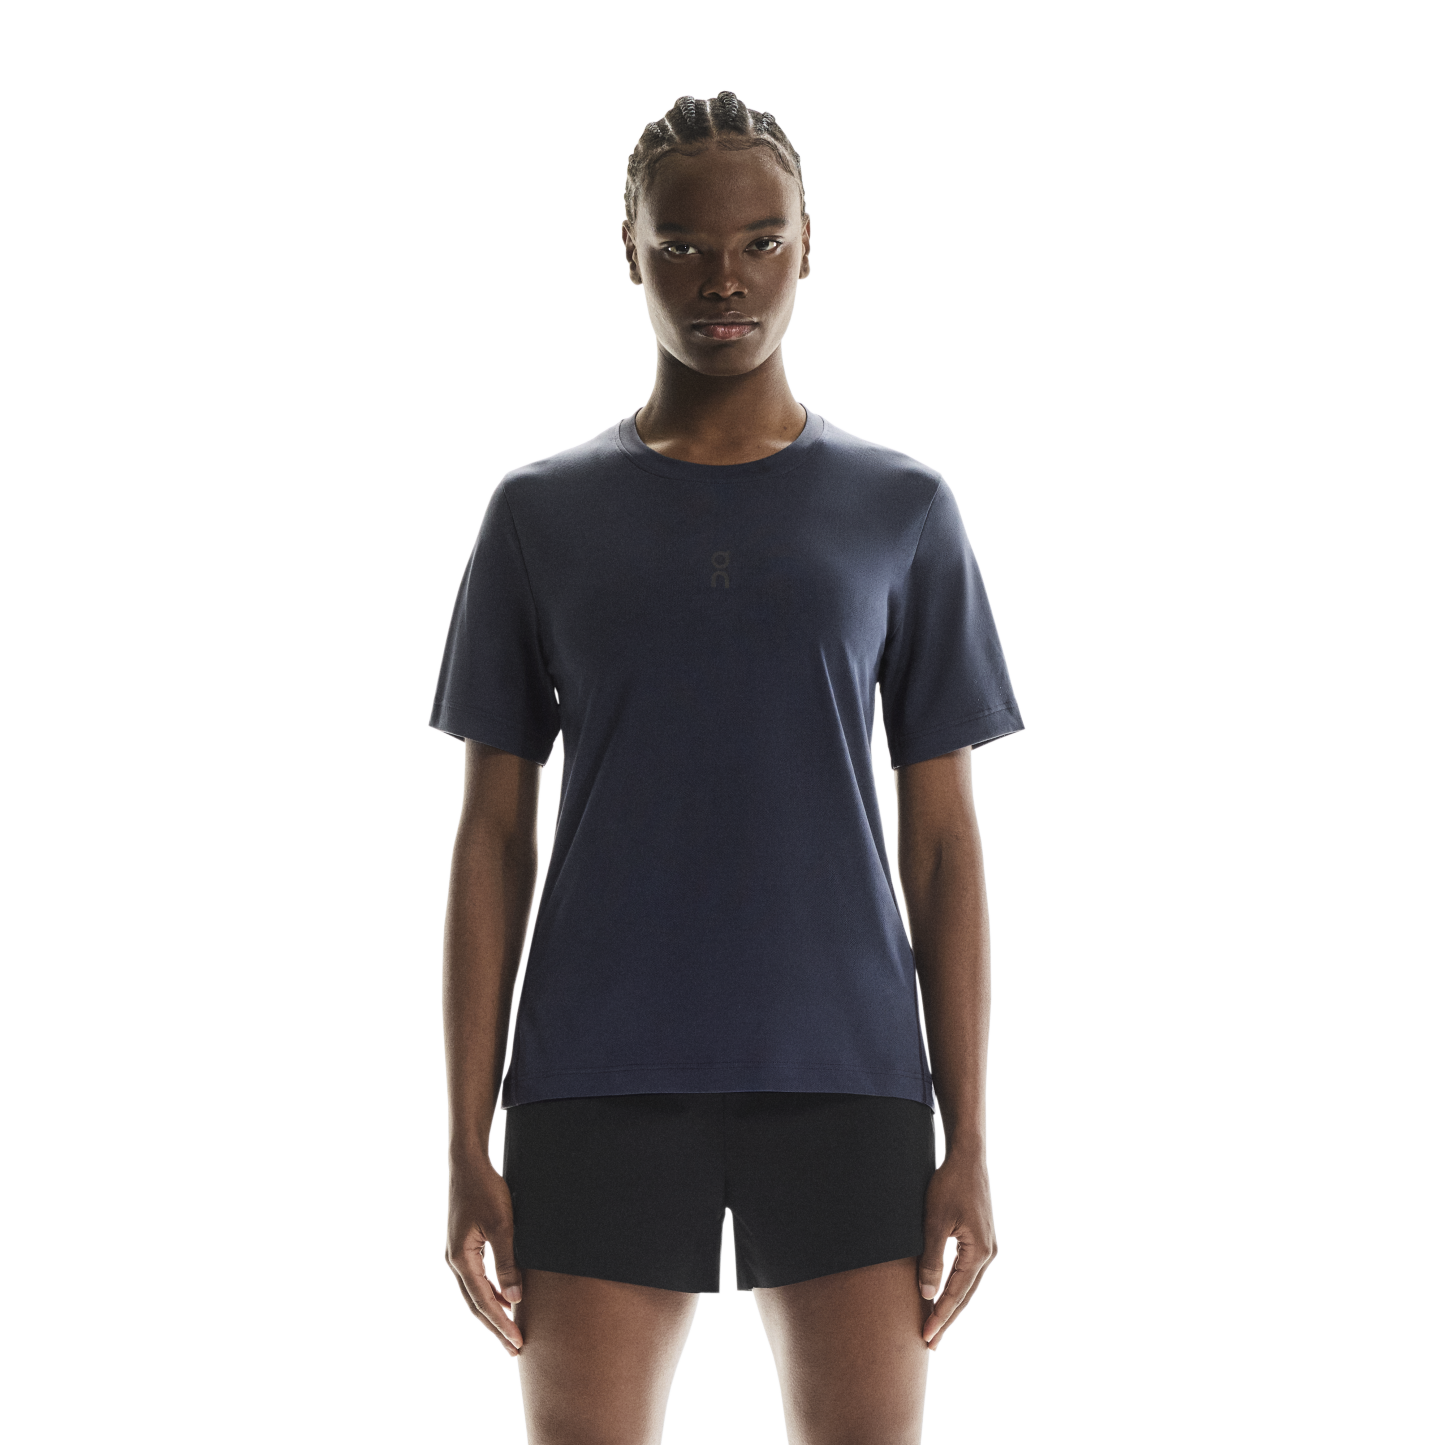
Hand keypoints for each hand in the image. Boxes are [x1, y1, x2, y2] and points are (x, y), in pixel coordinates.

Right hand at [446, 1154, 524, 1355]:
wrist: (468, 1165)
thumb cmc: (486, 1190)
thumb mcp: (503, 1226)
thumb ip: (508, 1262)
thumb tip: (514, 1298)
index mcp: (462, 1259)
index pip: (483, 1302)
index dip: (501, 1324)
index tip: (517, 1343)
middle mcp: (455, 1261)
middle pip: (475, 1304)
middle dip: (495, 1327)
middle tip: (515, 1349)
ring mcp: (457, 1254)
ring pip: (474, 1293)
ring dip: (492, 1312)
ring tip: (510, 1331)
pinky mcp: (463, 1246)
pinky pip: (475, 1279)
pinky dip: (489, 1293)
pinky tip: (504, 1298)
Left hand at [918, 1150, 996, 1350]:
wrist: (967, 1158)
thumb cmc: (948, 1185)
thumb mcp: (934, 1222)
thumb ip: (931, 1259)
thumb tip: (928, 1295)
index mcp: (979, 1252)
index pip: (956, 1294)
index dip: (939, 1316)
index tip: (925, 1337)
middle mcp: (988, 1253)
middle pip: (965, 1295)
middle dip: (946, 1318)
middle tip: (929, 1343)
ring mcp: (987, 1246)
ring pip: (967, 1285)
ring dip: (952, 1304)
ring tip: (935, 1325)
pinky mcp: (982, 1238)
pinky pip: (968, 1271)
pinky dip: (956, 1287)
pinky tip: (945, 1295)